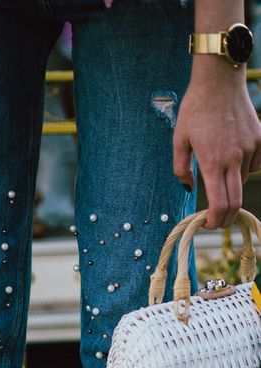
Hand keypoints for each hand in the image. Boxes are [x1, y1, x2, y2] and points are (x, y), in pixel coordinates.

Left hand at [173, 69, 260, 229]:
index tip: (208, 223)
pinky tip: (233, 155)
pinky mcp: (260, 139)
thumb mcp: (179, 139)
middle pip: (236, 202)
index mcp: (212, 162)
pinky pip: (254, 164)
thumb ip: (180, 168)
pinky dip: (244, 168)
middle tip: (217, 220)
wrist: (219, 80)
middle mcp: (234, 159)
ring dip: (232, 184)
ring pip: (243, 180)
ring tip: (219, 167)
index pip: (219, 203)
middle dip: (226, 217)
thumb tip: (187, 187)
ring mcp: (250, 148)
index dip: (214, 220)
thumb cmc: (195, 108)